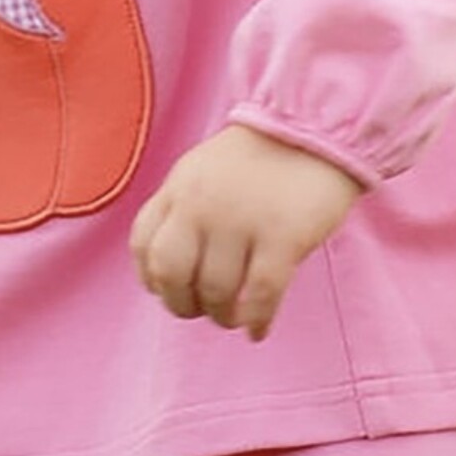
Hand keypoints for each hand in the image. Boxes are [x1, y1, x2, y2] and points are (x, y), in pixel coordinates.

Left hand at [128, 124, 363, 342]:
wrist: (313, 127)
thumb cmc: (258, 157)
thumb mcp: (202, 171)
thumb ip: (182, 210)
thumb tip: (168, 273)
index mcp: (179, 185)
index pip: (143, 244)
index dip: (152, 278)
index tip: (170, 290)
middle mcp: (202, 202)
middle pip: (171, 273)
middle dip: (182, 304)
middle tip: (202, 309)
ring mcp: (241, 219)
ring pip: (217, 292)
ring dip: (223, 315)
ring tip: (235, 315)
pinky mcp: (282, 236)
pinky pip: (260, 296)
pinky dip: (257, 320)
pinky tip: (259, 328)